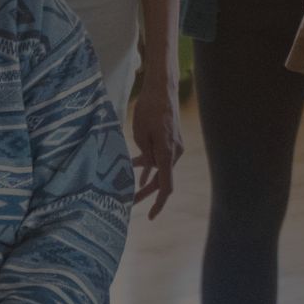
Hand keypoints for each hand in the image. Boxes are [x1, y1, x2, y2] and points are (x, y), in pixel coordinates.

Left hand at [129, 59, 183, 220]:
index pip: (166, 186)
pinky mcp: (170, 140)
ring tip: (128, 191)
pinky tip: (138, 176)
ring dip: (145, 178)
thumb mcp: (141, 133)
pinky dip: (149, 166)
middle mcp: (175, 152)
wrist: (162, 87)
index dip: (158, 203)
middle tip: (129, 205)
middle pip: (162, 179)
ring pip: (159, 168)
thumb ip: (145, 154)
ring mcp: (174, 146)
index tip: (151, 217)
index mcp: (168, 153)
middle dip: (146, 194)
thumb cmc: (150, 107)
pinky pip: (160, 158)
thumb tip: (147, 167)